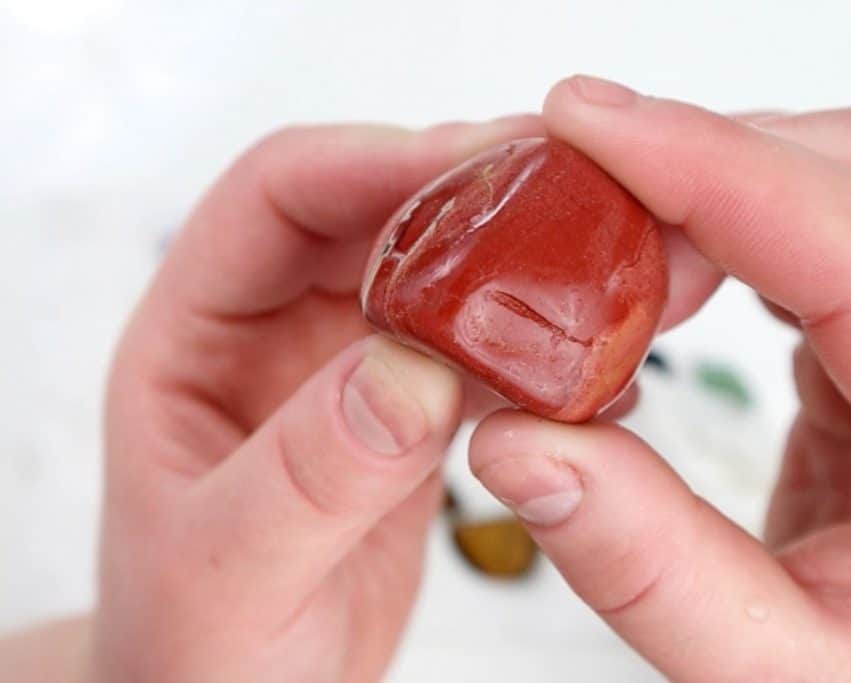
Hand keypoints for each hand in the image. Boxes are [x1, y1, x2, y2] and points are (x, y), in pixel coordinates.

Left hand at [89, 115, 540, 681]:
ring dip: (518, 273)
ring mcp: (348, 374)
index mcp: (196, 337)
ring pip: (441, 283)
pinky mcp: (409, 420)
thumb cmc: (191, 649)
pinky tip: (591, 376)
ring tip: (604, 274)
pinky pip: (479, 360)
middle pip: (377, 217)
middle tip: (572, 194)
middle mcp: (276, 335)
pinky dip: (538, 358)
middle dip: (471, 197)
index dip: (376, 161)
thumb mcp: (227, 573)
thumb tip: (411, 373)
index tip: (477, 161)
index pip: (278, 196)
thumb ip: (309, 475)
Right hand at [469, 77, 850, 680]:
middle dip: (719, 159)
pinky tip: (677, 275)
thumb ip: (648, 567)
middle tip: (582, 199)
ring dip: (729, 184)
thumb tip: (523, 446)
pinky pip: (842, 237)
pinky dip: (743, 227)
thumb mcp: (777, 676)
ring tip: (616, 255)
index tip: (593, 127)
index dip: (719, 172)